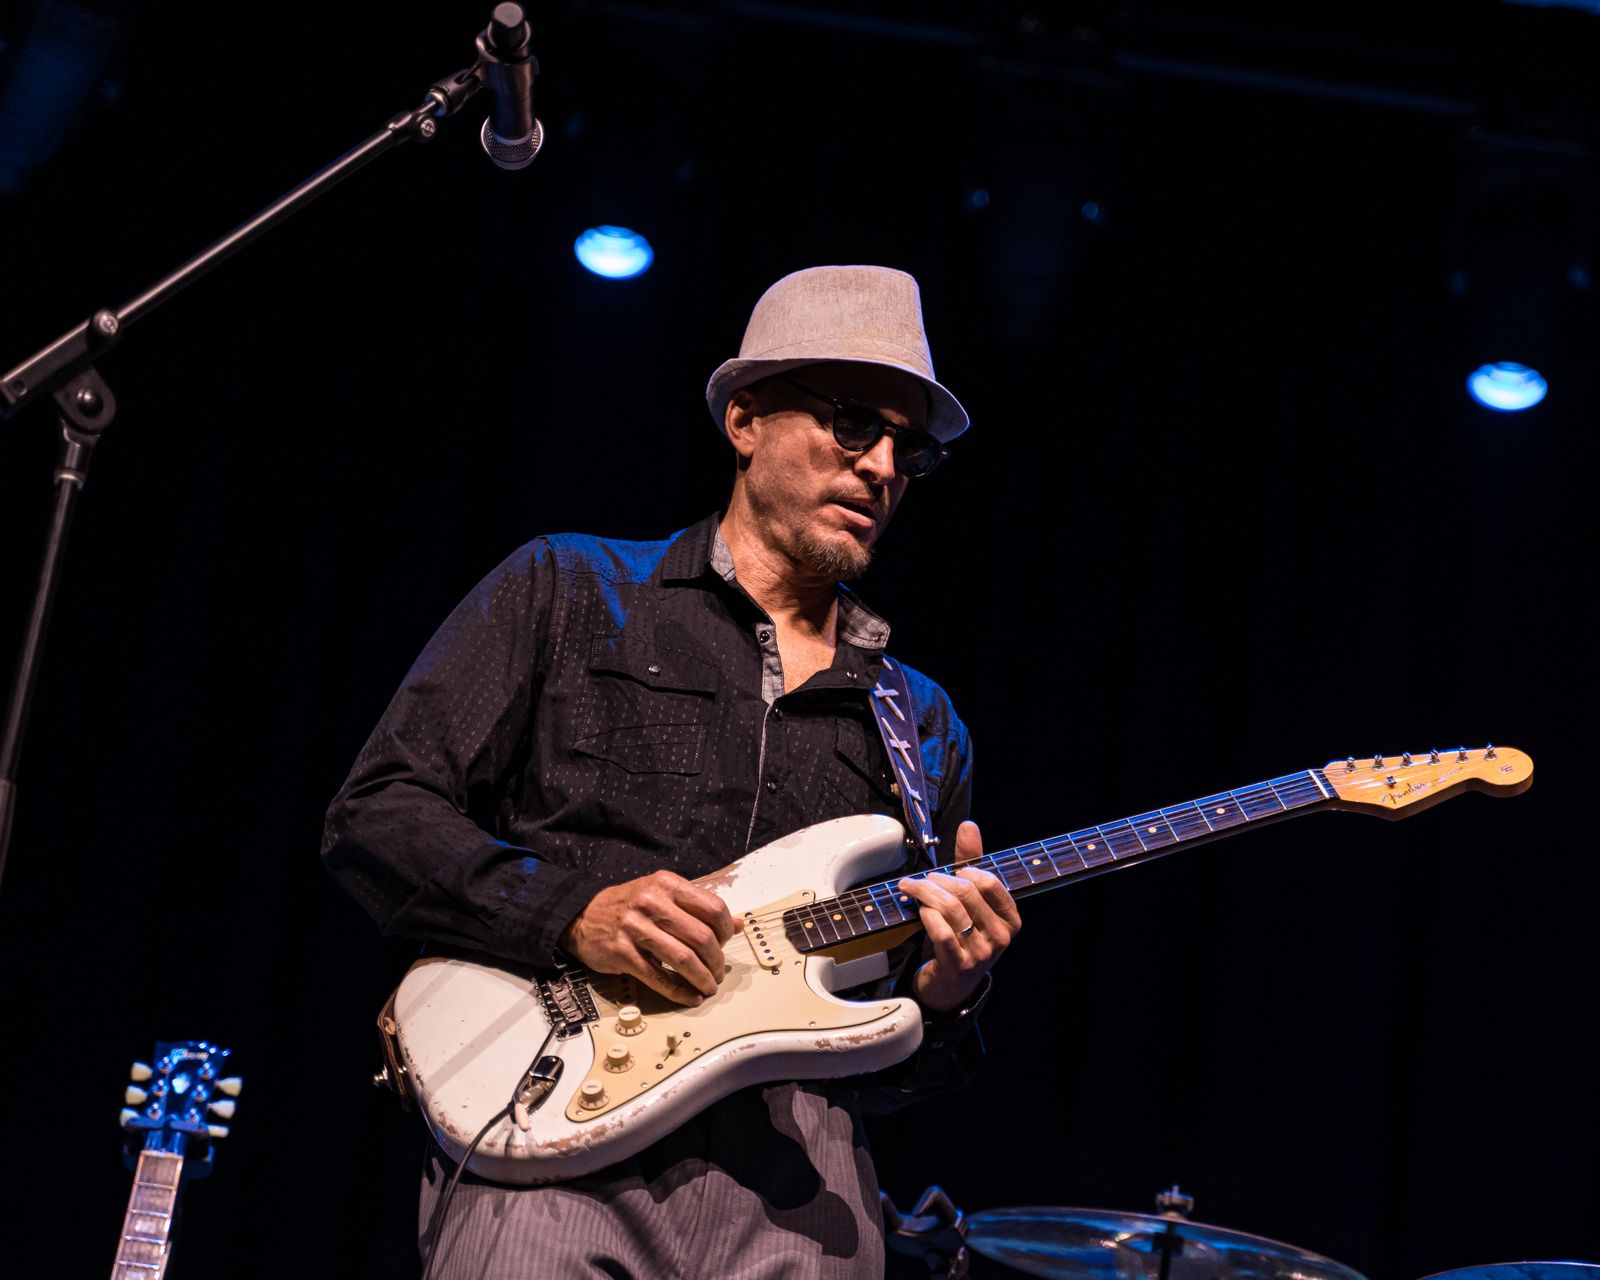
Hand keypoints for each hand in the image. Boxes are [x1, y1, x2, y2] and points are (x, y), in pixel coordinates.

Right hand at [559, 870, 738, 1005]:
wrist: (582, 916)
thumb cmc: (628, 906)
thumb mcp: (663, 895)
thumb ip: (698, 908)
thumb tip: (736, 925)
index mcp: (667, 885)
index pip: (713, 908)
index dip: (725, 931)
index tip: (725, 945)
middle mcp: (652, 903)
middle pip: (702, 937)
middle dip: (717, 961)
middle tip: (719, 972)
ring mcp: (636, 928)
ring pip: (684, 959)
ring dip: (703, 979)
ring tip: (708, 986)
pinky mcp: (623, 953)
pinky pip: (659, 978)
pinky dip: (680, 991)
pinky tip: (690, 996)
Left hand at [896, 820, 1020, 1012]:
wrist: (951, 984)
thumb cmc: (962, 935)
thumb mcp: (971, 900)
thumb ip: (971, 862)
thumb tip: (968, 826)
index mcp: (1010, 918)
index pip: (989, 881)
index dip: (964, 870)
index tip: (949, 871)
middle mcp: (1000, 937)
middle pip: (965, 892)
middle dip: (937, 880)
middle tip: (920, 880)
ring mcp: (981, 953)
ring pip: (950, 908)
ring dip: (925, 893)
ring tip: (912, 890)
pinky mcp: (958, 965)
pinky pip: (940, 931)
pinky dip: (925, 915)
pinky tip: (918, 911)